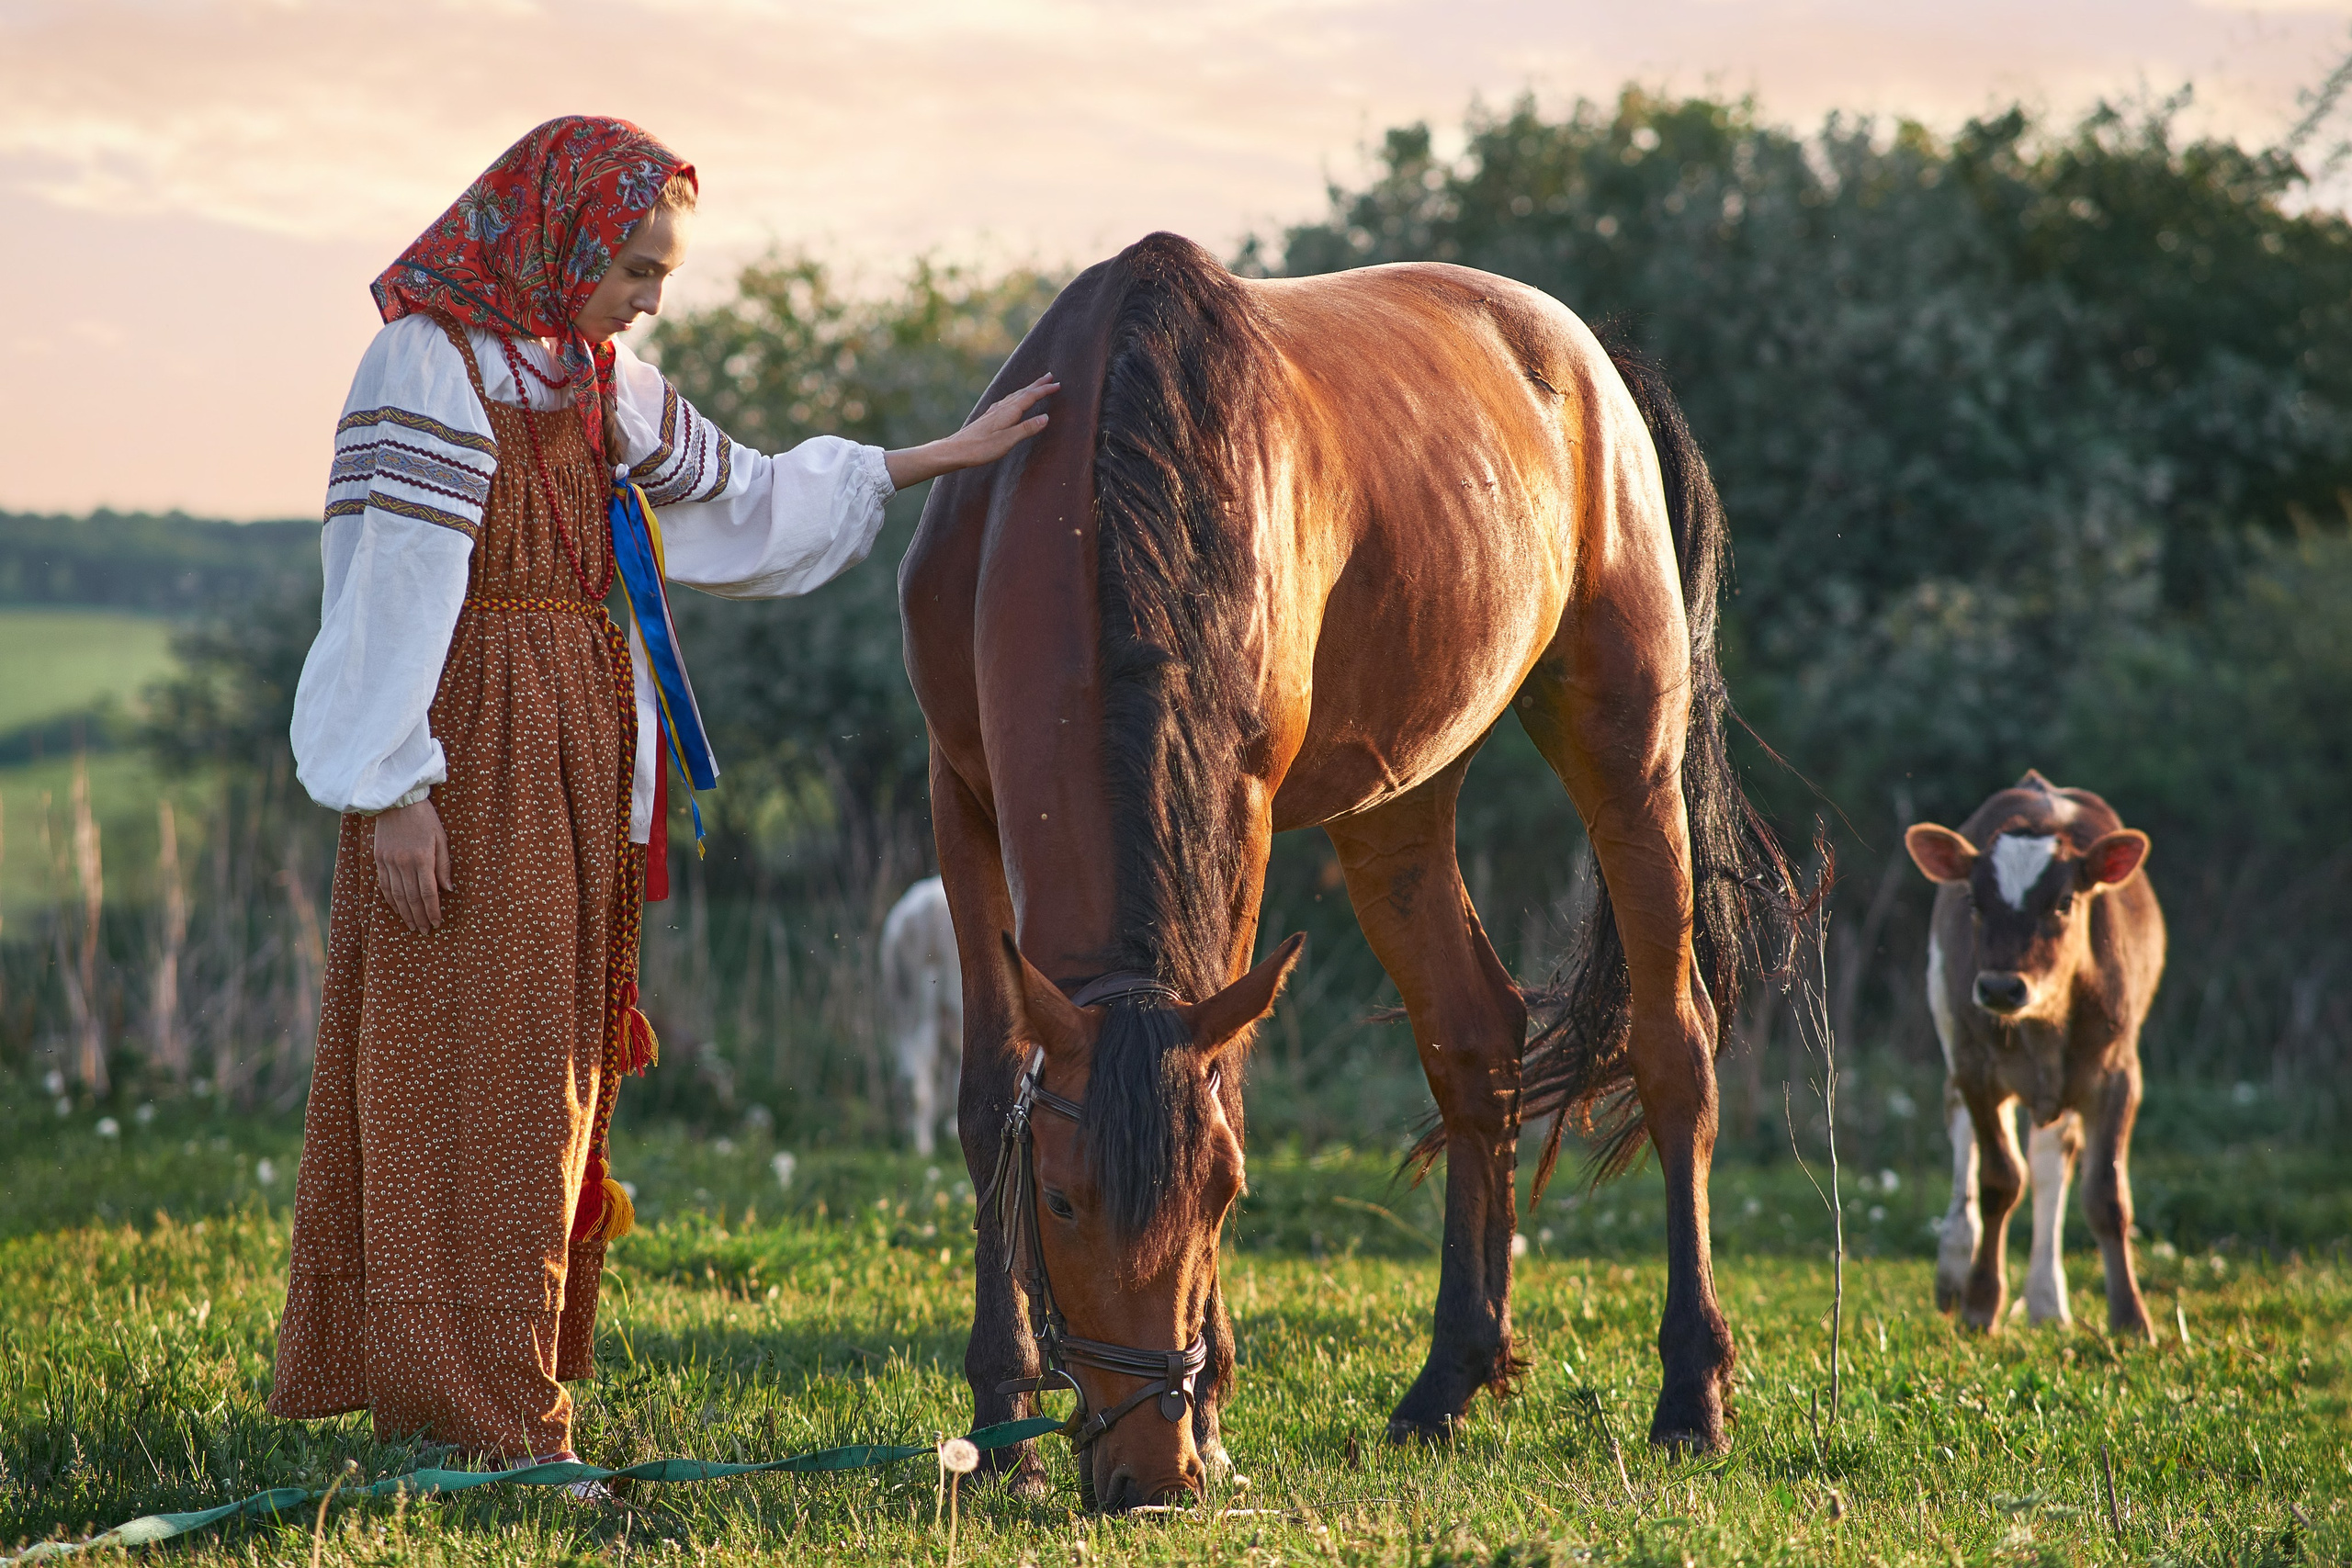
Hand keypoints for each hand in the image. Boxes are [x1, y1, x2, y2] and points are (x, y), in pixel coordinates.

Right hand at [373, 798, 452, 932]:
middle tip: (425, 930)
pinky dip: (391, 901)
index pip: (428, 892)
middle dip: (419, 917)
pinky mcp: (379, 859)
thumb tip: (448, 889)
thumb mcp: (441, 838)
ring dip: (405, 913)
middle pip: (411, 898)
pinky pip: (384, 885)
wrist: (397, 801)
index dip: (432, 910)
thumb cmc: (425, 819)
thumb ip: (444, 865)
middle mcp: (404, 863)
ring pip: (396, 895)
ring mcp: (389, 862)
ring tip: (412, 925)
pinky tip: (397, 909)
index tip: (437, 923)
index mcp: (423, 858)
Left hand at [885, 374, 1058, 488]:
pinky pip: (1006, 401)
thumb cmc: (980, 448)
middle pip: (1022, 392)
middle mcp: (1001, 408)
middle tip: (1050, 376)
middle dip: (1037, 384)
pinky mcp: (988, 417)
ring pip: (1014, 395)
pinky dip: (1015, 396)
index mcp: (1008, 412)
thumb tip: (1046, 418)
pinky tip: (1012, 400)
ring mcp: (993, 411)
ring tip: (1035, 385)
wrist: (955, 450)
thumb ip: (1027, 429)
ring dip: (1027, 389)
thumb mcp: (1007, 441)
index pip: (1030, 397)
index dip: (1044, 390)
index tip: (1058, 384)